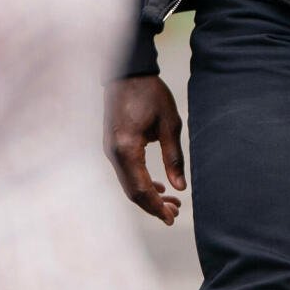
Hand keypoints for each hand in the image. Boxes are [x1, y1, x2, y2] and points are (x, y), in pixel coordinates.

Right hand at [103, 75, 185, 223]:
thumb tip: (179, 188)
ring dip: (147, 195)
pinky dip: (140, 183)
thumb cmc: (150, 93)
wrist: (127, 73)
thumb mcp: (169, 123)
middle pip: (132, 191)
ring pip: (128, 184)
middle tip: (174, 213)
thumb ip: (174, 157)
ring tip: (170, 201)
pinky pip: (125, 173)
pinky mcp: (111, 146)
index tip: (172, 217)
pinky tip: (156, 185)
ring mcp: (110, 150)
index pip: (141, 189)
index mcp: (127, 148)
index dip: (156, 207)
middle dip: (153, 205)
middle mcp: (114, 153)